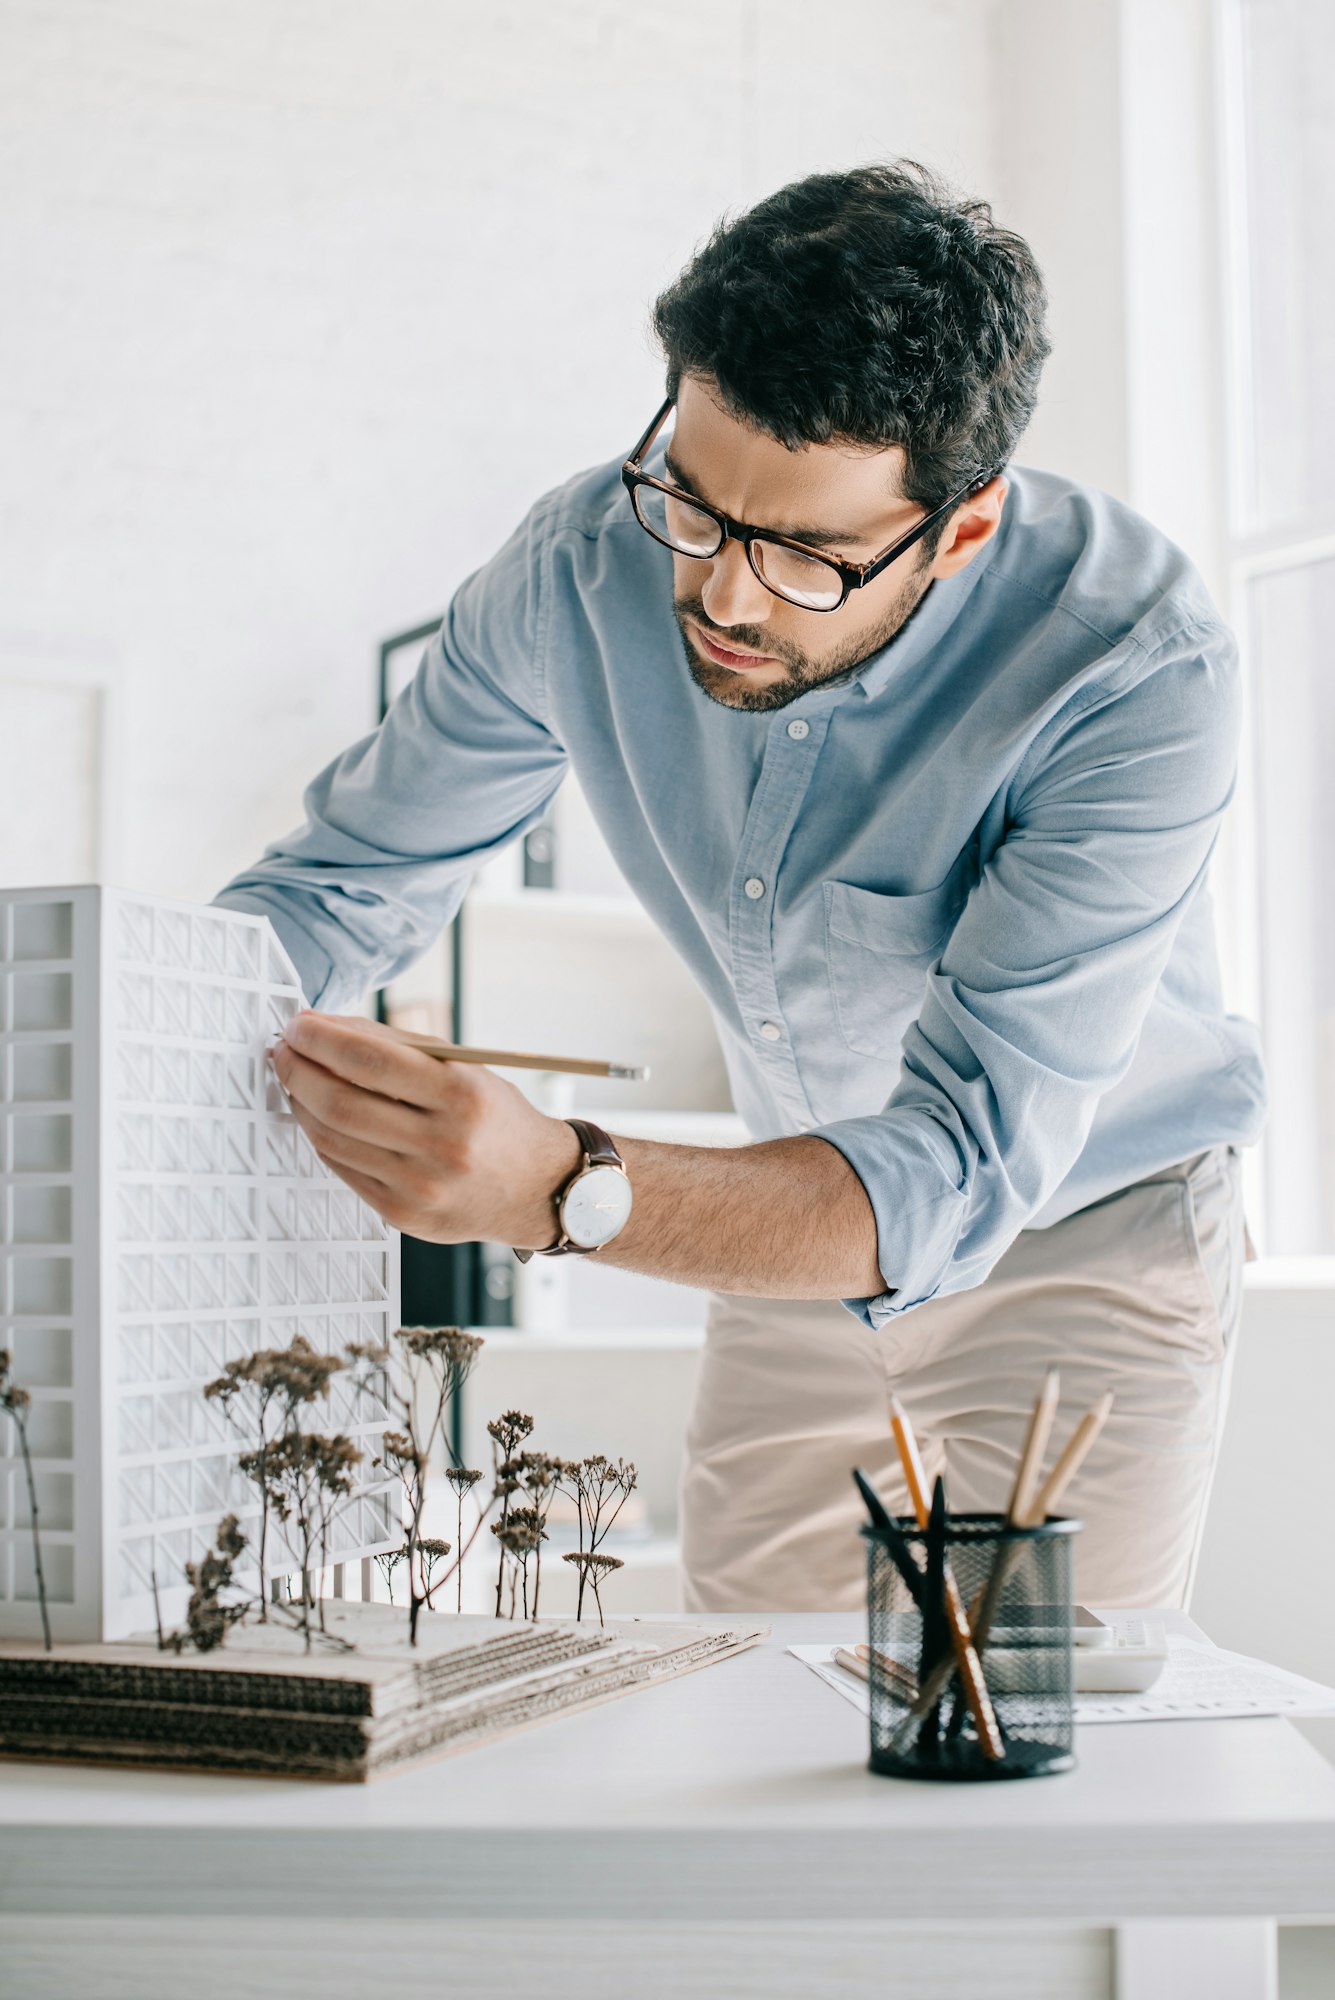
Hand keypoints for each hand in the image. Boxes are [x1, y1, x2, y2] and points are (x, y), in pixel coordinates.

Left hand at [269, 1013, 582, 1247]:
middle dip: (298, 1070)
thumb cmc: (496, 1119)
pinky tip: (318, 1115)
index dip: (321, 1039)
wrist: (536, 1188)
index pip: (369, 1060)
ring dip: (301, 1102)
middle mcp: (441, 1145)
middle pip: (341, 1102)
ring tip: (296, 1079)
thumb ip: (398, 1046)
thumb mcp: (465, 1070)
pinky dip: (321, 1136)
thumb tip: (326, 1026)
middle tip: (283, 1050)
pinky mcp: (401, 1214)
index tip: (297, 1025)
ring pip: (332, 1137)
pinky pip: (341, 1168)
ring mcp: (419, 1186)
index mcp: (462, 1097)